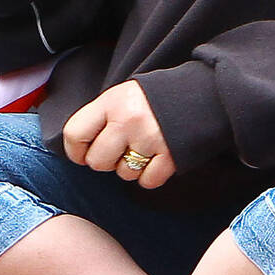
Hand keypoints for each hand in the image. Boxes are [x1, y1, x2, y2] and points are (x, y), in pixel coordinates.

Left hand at [61, 81, 176, 189]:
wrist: (200, 92)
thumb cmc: (153, 97)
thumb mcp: (121, 95)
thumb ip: (101, 117)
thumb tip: (80, 148)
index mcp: (111, 102)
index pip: (75, 134)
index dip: (75, 150)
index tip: (82, 153)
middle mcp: (128, 120)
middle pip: (97, 161)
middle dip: (105, 160)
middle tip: (118, 149)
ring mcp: (150, 138)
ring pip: (123, 173)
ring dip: (130, 167)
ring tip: (141, 148)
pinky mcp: (170, 155)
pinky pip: (147, 181)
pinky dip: (150, 175)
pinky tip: (155, 158)